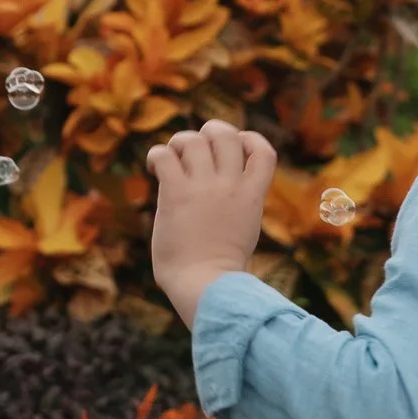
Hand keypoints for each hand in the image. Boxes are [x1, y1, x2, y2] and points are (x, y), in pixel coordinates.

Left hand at [146, 119, 277, 326]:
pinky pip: (164, 156)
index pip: (263, 150)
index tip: (233, 151)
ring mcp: (203, 188)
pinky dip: (156, 155)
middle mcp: (230, 186)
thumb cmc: (221, 269)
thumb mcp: (244, 229)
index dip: (248, 140)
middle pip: (226, 134)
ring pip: (193, 139)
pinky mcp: (175, 194)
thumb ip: (239, 205)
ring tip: (171, 160)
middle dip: (209, 132)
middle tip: (195, 151)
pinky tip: (154, 170)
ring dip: (179, 142)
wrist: (206, 286)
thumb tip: (225, 197)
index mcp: (252, 196)